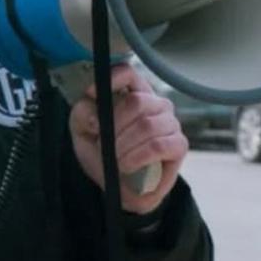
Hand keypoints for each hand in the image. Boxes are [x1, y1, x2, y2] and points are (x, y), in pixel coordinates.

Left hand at [68, 63, 187, 214]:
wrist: (119, 188)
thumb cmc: (104, 154)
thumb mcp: (82, 132)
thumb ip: (82, 115)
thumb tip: (95, 116)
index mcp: (133, 92)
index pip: (128, 72)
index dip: (112, 79)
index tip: (91, 93)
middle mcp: (155, 103)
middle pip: (136, 102)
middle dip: (114, 127)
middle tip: (104, 145)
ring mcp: (169, 122)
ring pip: (146, 125)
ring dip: (124, 146)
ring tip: (115, 160)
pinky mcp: (179, 144)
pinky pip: (158, 145)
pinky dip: (137, 157)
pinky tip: (127, 166)